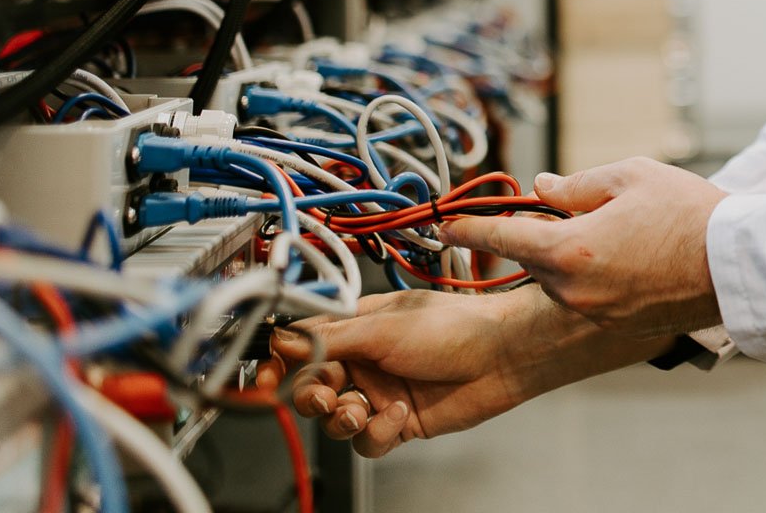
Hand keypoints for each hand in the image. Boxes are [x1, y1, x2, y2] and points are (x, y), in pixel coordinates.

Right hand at [257, 284, 669, 456]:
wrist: (503, 354)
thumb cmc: (455, 325)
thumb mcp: (383, 327)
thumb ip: (328, 338)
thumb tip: (281, 340)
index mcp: (355, 326)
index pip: (301, 346)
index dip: (279, 364)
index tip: (263, 378)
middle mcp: (364, 358)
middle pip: (310, 387)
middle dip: (311, 395)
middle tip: (324, 393)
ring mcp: (381, 390)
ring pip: (335, 419)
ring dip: (343, 417)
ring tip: (364, 407)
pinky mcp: (399, 421)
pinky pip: (368, 441)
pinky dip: (377, 432)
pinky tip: (397, 415)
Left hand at [437, 156, 727, 338]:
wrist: (734, 262)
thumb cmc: (687, 212)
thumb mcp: (630, 176)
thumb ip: (577, 185)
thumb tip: (541, 189)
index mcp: (569, 248)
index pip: (500, 238)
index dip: (467, 229)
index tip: (445, 226)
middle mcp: (573, 288)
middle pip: (534, 258)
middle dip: (542, 235)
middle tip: (574, 212)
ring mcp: (594, 312)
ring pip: (560, 279)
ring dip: (571, 257)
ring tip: (618, 233)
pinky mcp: (616, 324)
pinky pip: (587, 297)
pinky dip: (595, 277)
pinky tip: (629, 258)